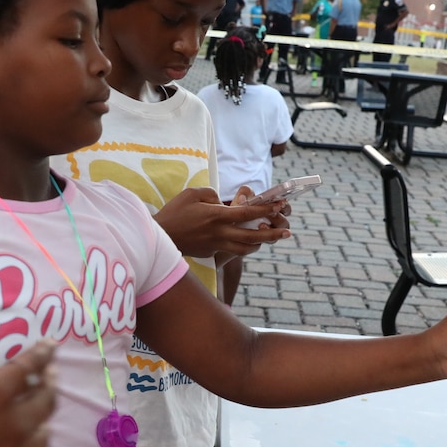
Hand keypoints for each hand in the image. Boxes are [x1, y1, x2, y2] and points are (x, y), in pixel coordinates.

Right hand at [155, 187, 289, 259]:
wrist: (159, 236)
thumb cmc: (175, 212)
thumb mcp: (193, 193)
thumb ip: (212, 195)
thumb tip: (224, 203)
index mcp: (217, 216)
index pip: (247, 214)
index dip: (265, 210)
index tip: (279, 206)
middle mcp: (220, 233)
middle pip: (252, 236)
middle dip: (272, 234)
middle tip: (287, 232)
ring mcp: (216, 245)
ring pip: (245, 248)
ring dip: (261, 244)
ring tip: (272, 239)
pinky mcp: (210, 253)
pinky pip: (231, 249)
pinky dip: (242, 246)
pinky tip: (247, 240)